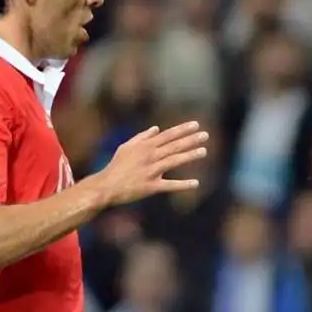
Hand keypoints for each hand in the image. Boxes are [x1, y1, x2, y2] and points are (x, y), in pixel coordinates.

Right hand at [92, 122, 207, 207]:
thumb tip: (156, 128)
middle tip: (205, 135)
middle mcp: (149, 156)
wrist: (106, 186)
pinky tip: (195, 183)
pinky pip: (170, 185)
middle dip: (190, 139)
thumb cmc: (117, 166)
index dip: (182, 130)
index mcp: (144, 147)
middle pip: (174, 146)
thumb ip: (142, 137)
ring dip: (189, 156)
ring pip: (174, 161)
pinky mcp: (151, 186)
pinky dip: (182, 184)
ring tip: (204, 151)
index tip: (196, 125)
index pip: (167, 135)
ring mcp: (151, 171)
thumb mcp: (126, 147)